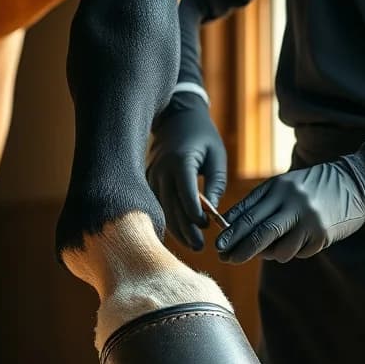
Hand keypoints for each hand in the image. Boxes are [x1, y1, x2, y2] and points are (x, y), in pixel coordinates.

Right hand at [147, 94, 227, 249]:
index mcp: (180, 162)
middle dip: (187, 229)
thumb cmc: (202, 136)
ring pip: (162, 209)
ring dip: (176, 229)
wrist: (176, 117)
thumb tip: (213, 211)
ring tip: (192, 244)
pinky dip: (167, 219)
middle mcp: (161, 170)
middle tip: (200, 246)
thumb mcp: (216, 155)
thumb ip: (215, 183)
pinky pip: (156, 204)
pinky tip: (179, 232)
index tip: (208, 225)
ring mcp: (151, 175)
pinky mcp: (147, 179)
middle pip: (172, 208)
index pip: (186, 195)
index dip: (196, 215)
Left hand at [216, 160, 364, 263]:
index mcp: (278, 187)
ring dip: (269, 254)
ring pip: (278, 250)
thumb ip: (259, 203)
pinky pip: (298, 253)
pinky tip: (300, 240)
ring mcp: (308, 220)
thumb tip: (229, 227)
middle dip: (240, 250)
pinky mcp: (322, 235)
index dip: (229, 232)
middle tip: (227, 259)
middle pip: (259, 233)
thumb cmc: (312, 186)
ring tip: (271, 248)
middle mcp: (292, 202)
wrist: (356, 183)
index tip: (218, 246)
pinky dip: (292, 251)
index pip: (247, 213)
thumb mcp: (284, 186)